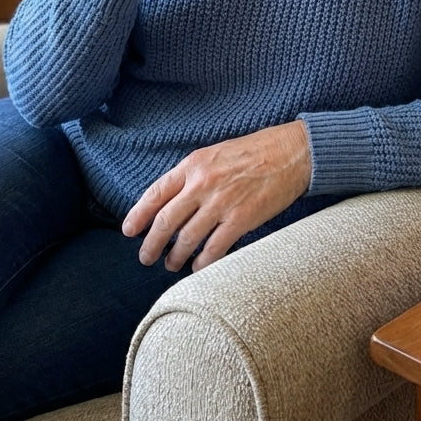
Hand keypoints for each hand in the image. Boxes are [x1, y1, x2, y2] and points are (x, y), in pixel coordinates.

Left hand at [121, 121, 311, 272]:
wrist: (291, 153)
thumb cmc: (255, 151)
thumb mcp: (215, 153)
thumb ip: (193, 174)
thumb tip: (173, 200)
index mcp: (193, 164)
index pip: (155, 193)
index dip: (138, 214)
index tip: (129, 230)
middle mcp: (202, 184)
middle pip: (165, 221)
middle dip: (151, 244)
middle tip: (145, 257)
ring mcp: (221, 203)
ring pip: (186, 239)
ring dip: (175, 256)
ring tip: (171, 264)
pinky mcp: (241, 219)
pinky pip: (214, 248)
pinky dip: (203, 263)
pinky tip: (198, 268)